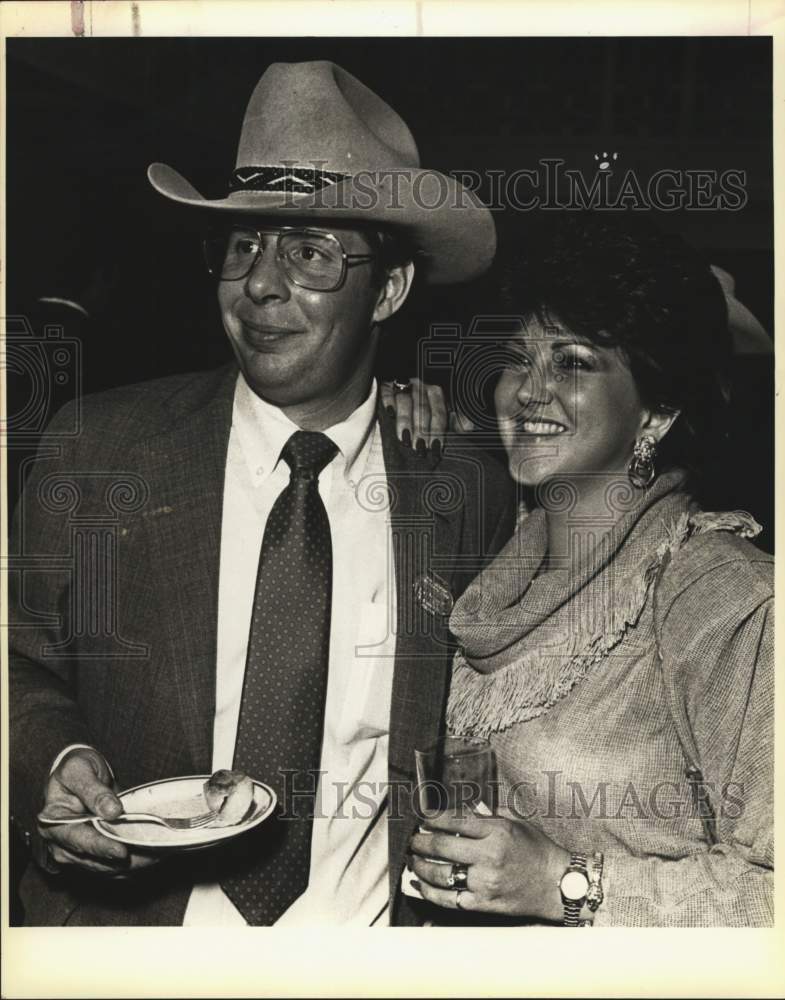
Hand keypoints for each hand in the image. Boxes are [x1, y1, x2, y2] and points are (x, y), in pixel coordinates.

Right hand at [39, 747, 158, 874]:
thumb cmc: (77, 769)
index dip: (101, 847)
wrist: (80, 775)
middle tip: (150, 856)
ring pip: (105, 868)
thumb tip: (112, 811)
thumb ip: (93, 790)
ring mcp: (75, 853)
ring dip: (130, 866)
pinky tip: (151, 858)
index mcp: (53, 822)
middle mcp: (60, 843)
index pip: (78, 839)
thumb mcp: (80, 770)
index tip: (121, 852)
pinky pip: (111, 867)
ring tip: (156, 856)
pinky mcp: (91, 856)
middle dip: (121, 861)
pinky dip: (130, 865)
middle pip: (93, 859)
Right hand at [380, 378, 474, 451]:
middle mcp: (421, 386)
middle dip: (421, 430)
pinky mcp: (387, 385)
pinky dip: (389, 402)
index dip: (437, 431)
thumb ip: (457, 418)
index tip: (435, 449)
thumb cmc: (426, 408)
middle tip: (419, 449)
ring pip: (405, 402)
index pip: (439, 413)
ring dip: (405, 422)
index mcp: (436, 392)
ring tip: (405, 441)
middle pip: (422, 409)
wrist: (405, 388)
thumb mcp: (444, 410)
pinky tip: (390, 414)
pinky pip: (388, 392)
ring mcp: (404, 384)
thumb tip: (469, 427)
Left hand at [408, 809, 569, 920]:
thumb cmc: (537, 850)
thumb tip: (459, 812)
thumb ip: (487, 816)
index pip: (454, 821)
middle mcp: (489, 856)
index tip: (423, 818)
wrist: (557, 884)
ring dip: (420, 866)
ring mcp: (485, 882)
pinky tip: (420, 884)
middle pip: (442, 846)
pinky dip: (430, 892)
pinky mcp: (483, 903)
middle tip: (413, 839)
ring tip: (413, 860)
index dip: (433, 818)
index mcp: (497, 831)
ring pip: (441, 873)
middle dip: (421, 841)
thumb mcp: (516, 822)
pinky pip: (448, 899)